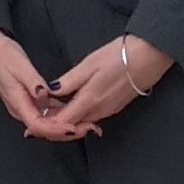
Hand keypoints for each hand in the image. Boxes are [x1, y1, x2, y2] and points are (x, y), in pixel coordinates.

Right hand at [0, 28, 88, 141]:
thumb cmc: (2, 56)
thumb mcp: (20, 66)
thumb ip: (33, 82)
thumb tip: (44, 95)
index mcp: (18, 103)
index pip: (38, 126)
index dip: (57, 129)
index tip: (74, 128)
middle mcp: (22, 109)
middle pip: (45, 130)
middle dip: (67, 132)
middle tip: (90, 129)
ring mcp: (26, 106)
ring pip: (48, 124)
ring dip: (67, 126)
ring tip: (88, 124)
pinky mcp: (30, 101)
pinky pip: (48, 114)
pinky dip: (62, 116)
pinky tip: (76, 113)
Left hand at [46, 34, 173, 135]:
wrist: (151, 56)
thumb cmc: (121, 56)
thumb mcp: (89, 64)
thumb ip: (68, 81)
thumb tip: (50, 92)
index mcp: (89, 101)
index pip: (62, 123)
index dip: (45, 125)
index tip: (32, 123)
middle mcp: (99, 111)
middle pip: (71, 127)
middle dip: (53, 126)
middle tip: (36, 120)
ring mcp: (109, 111)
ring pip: (81, 123)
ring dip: (65, 121)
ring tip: (49, 112)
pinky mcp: (115, 107)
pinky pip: (92, 117)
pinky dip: (78, 116)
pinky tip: (71, 106)